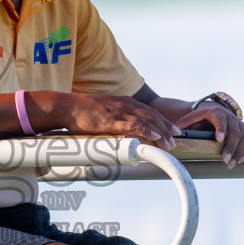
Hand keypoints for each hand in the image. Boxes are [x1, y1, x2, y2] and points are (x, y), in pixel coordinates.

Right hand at [56, 94, 179, 148]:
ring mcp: (119, 112)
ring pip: (147, 121)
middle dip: (166, 127)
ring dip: (160, 133)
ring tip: (169, 143)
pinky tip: (156, 137)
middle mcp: (125, 105)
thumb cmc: (81, 112)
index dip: (162, 120)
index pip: (148, 111)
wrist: (67, 107)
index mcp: (124, 102)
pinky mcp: (112, 121)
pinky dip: (147, 131)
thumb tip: (119, 130)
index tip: (172, 129)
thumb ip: (113, 119)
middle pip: (152, 116)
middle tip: (176, 138)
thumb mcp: (103, 112)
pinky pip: (134, 126)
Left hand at [176, 103, 243, 167]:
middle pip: (235, 132)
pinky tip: (242, 159)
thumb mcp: (189, 119)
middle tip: (225, 161)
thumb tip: (173, 135)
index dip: (221, 129)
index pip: (220, 119)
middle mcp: (230, 117)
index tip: (219, 139)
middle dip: (231, 147)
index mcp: (215, 112)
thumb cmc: (199, 117)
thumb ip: (182, 126)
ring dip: (240, 152)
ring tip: (231, 164)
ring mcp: (239, 123)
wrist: (213, 110)